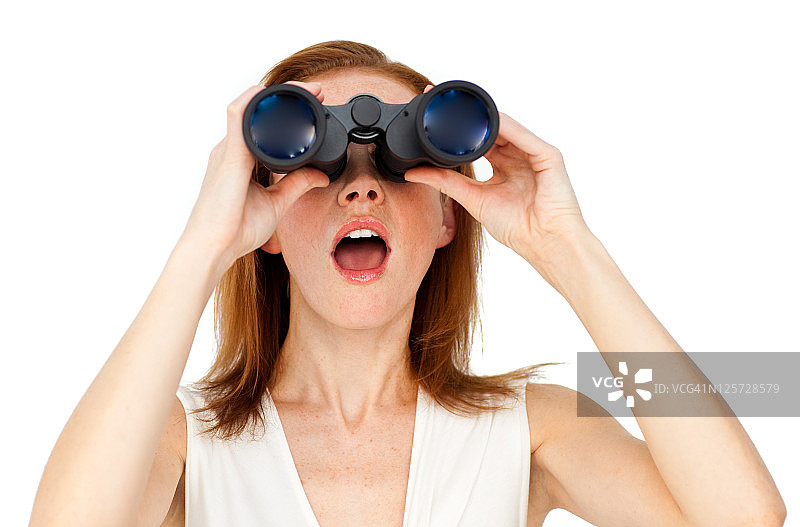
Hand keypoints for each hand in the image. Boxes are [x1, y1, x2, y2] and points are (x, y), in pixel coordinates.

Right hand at [180, 82, 329, 272]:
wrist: (215, 246)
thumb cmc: (236, 228)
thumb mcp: (277, 202)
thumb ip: (297, 185)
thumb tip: (320, 176)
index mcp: (241, 160)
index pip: (264, 126)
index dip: (287, 112)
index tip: (314, 106)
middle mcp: (232, 150)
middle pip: (257, 112)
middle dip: (286, 97)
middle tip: (316, 93)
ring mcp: (228, 149)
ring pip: (249, 108)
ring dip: (276, 94)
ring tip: (305, 90)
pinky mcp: (228, 154)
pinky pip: (237, 116)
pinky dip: (253, 100)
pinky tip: (269, 92)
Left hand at [404, 85, 588, 265]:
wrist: (544, 243)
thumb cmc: (517, 227)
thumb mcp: (473, 199)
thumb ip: (445, 182)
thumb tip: (413, 173)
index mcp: (502, 165)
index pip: (478, 139)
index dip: (458, 128)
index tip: (433, 114)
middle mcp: (517, 155)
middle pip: (491, 129)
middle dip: (468, 117)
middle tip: (441, 103)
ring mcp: (533, 153)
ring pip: (506, 127)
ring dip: (484, 118)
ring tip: (460, 108)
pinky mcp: (548, 155)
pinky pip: (524, 136)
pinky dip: (507, 127)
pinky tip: (490, 121)